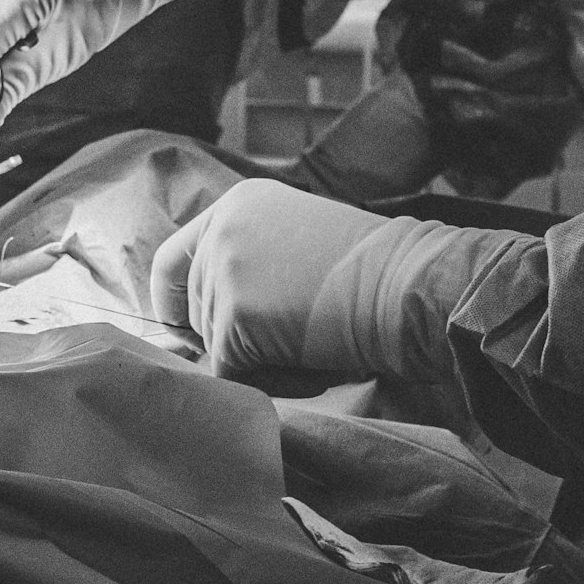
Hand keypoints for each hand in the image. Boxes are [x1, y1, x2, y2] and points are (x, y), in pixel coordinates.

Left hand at [148, 182, 522, 381]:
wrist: (410, 287)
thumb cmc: (374, 273)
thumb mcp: (299, 241)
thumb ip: (250, 261)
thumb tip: (203, 320)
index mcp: (238, 204)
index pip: (174, 258)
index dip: (174, 299)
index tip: (185, 327)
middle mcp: (222, 230)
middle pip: (193, 307)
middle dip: (228, 333)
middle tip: (288, 334)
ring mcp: (224, 271)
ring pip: (213, 342)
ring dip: (253, 356)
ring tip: (306, 339)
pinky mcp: (235, 315)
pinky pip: (230, 370)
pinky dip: (263, 379)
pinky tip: (306, 361)